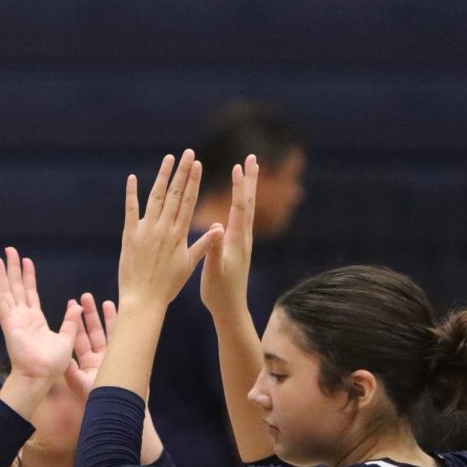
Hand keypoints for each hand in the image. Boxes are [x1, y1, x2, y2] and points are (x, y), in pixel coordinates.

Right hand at [0, 247, 78, 383]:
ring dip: (2, 275)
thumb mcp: (66, 339)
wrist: (40, 377)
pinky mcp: (9, 325)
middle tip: (9, 251)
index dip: (28, 277)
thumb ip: (70, 321)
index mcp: (35, 319)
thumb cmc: (51, 365)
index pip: (30, 293)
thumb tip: (77, 304)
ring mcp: (14, 320)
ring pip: (6, 292)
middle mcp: (22, 317)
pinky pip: (1, 304)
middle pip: (16, 287)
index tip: (26, 261)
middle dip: (13, 269)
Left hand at [66, 293, 164, 462]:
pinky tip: (119, 311)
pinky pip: (122, 338)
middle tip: (84, 297)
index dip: (75, 323)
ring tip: (101, 301)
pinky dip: (119, 325)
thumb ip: (69, 369)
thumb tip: (60, 354)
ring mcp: (114, 358)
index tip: (72, 306)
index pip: (79, 339)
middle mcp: (100, 359)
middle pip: (93, 332)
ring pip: (108, 333)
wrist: (120, 411)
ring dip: (104, 317)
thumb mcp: (79, 384)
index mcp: (87, 364)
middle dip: (88, 315)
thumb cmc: (98, 401)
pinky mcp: (126, 358)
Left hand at [119, 150, 222, 309]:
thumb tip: (220, 228)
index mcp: (179, 235)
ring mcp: (146, 230)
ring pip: (156, 197)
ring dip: (162, 176)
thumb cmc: (168, 286)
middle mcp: (164, 229)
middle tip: (188, 152)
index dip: (194, 182)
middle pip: (175, 194)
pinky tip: (132, 178)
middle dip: (183, 172)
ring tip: (169, 158)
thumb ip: (203, 244)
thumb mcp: (188, 265)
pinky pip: (131, 210)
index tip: (198, 165)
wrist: (144, 300)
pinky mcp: (130, 236)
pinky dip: (131, 193)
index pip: (189, 202)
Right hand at [200, 154, 257, 318]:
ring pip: (248, 209)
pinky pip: (242, 218)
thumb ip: (214, 250)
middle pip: (249, 203)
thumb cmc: (220, 293)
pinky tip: (238, 198)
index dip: (239, 187)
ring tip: (248, 170)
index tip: (238, 166)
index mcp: (237, 241)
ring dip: (248, 188)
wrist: (230, 309)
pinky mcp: (239, 247)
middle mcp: (244, 238)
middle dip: (250, 180)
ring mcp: (243, 242)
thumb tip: (218, 229)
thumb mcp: (213, 271)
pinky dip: (241, 202)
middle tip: (252, 158)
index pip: (240, 208)